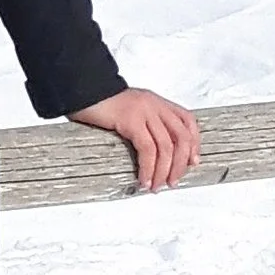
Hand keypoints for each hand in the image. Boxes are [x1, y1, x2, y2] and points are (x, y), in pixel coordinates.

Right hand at [73, 86, 198, 190]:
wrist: (80, 88)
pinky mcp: (131, 119)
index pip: (187, 121)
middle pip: (181, 137)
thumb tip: (154, 154)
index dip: (194, 143)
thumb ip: (143, 124)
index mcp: (156, 102)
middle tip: (172, 182)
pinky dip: (148, 168)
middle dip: (180, 164)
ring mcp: (143, 110)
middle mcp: (154, 104)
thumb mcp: (129, 110)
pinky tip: (143, 179)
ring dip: (164, 171)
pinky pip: (147, 149)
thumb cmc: (100, 103)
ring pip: (166, 147)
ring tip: (156, 186)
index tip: (192, 163)